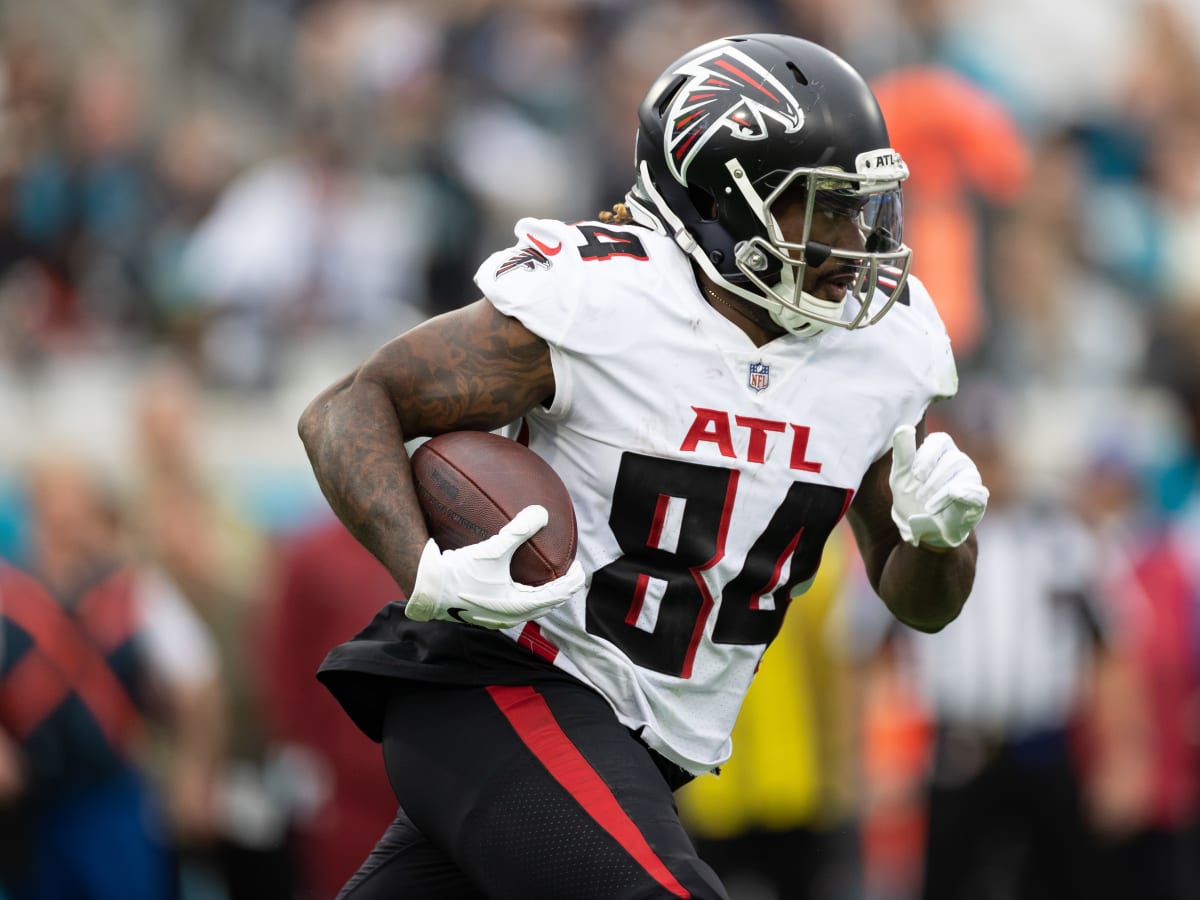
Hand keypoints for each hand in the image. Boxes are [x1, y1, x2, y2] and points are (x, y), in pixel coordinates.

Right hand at [404, 505, 585, 628]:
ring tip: (545, 576)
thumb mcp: (492, 550)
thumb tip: (542, 512)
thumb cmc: (459, 573)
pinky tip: (512, 577)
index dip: (572, 582)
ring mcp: (495, 618)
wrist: (426, 589)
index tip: (579, 567)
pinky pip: (512, 605)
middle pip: (545, 605)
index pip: (557, 596)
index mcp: (517, 606)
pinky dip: (522, 593)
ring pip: (528, 608)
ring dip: (541, 593)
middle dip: (559, 589)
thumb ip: (518, 531)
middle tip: (567, 571)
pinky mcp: (483, 613)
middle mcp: (509, 617)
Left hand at [889, 425, 988, 548]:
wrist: (919, 525)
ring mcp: (971, 478)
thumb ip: (903, 452)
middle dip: (932, 480)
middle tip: (918, 496)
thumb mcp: (900, 475)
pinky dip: (964, 494)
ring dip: (942, 492)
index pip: (941, 440)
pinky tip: (953, 497)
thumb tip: (903, 427)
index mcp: (941, 451)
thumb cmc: (911, 495)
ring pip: (965, 475)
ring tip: (928, 506)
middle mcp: (959, 461)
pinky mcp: (978, 498)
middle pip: (953, 459)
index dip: (927, 456)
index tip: (915, 475)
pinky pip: (977, 491)